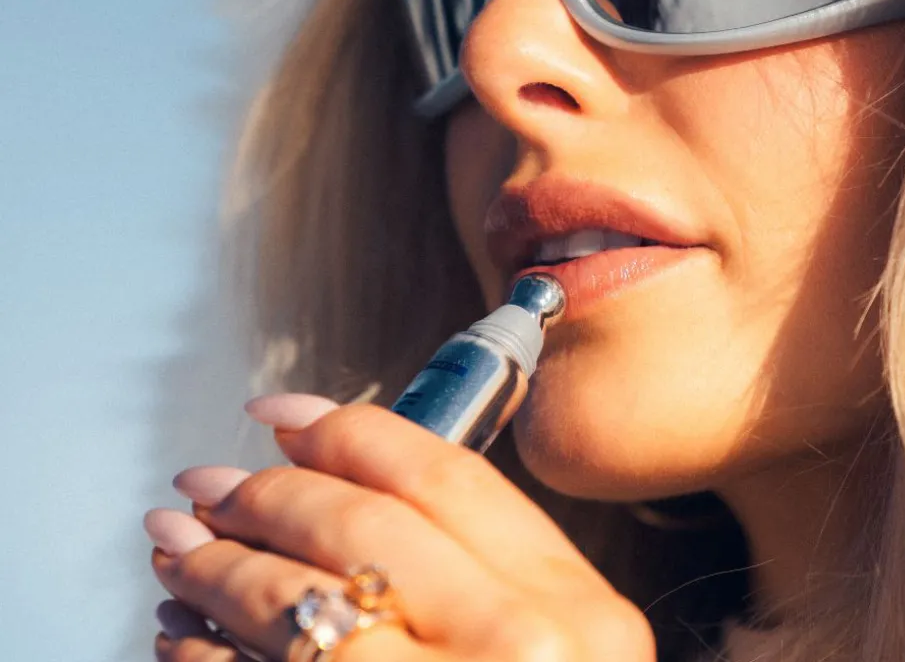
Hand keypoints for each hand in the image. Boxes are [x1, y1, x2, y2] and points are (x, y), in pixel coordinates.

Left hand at [146, 396, 655, 661]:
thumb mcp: (561, 660)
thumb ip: (489, 578)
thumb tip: (344, 491)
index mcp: (580, 615)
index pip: (444, 478)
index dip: (350, 428)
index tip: (285, 413)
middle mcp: (524, 652)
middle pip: (362, 525)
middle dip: (267, 492)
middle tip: (212, 483)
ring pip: (299, 602)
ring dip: (219, 565)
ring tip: (180, 545)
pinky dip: (203, 654)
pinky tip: (181, 635)